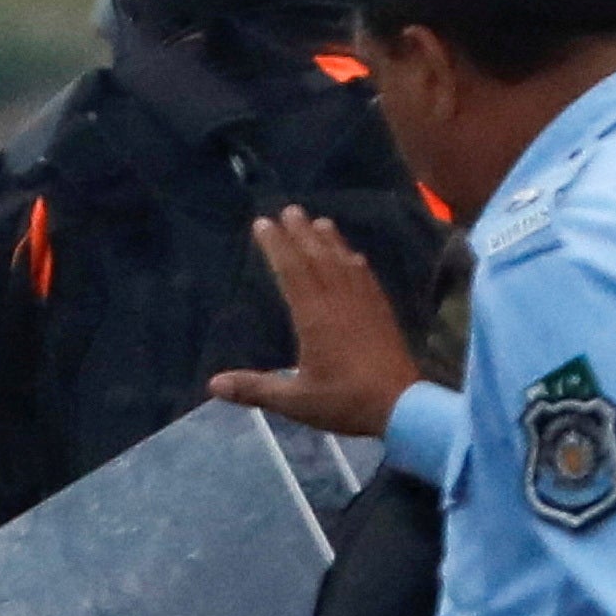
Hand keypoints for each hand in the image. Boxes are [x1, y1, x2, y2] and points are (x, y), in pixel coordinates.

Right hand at [207, 209, 420, 439]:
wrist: (401, 405)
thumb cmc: (345, 401)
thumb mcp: (296, 401)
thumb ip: (255, 389)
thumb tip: (213, 384)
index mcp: (314, 317)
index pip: (291, 271)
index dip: (276, 246)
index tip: (263, 224)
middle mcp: (339, 301)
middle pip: (317, 258)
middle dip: (301, 233)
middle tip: (290, 210)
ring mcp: (364, 304)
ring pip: (343, 262)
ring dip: (329, 240)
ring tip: (319, 221)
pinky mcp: (381, 312)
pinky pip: (365, 277)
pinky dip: (355, 261)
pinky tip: (353, 256)